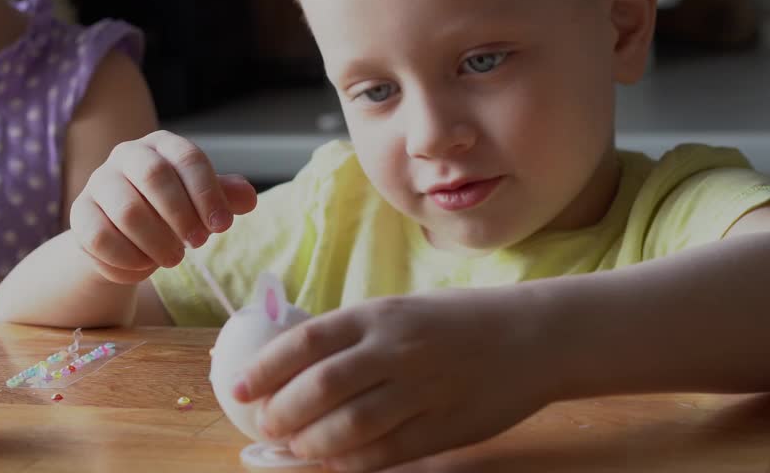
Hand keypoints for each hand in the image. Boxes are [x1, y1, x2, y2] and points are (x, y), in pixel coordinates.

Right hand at [70, 130, 256, 284]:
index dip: (207, 193)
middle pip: (154, 176)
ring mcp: (98, 182)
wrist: (124, 235)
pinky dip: (127, 258)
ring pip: (127, 210)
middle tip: (197, 243)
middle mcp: (126, 155)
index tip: (222, 226)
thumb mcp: (200, 202)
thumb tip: (247, 198)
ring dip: (156, 241)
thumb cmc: (168, 211)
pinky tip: (143, 266)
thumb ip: (224, 197)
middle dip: (181, 215)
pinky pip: (100, 238)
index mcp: (161, 145)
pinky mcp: (79, 214)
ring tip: (172, 258)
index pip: (187, 158)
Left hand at [235, 289, 548, 470]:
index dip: (265, 369)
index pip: (305, 342)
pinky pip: (388, 451)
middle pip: (321, 386)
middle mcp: (395, 349)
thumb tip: (292, 370)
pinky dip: (353, 461)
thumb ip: (351, 338)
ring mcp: (422, 389)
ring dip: (313, 443)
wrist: (531, 336)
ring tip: (295, 448)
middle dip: (282, 412)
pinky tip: (335, 462)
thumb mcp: (397, 312)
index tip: (237, 389)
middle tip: (265, 426)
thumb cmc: (454, 323)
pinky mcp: (444, 427)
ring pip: (351, 425)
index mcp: (377, 315)